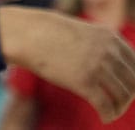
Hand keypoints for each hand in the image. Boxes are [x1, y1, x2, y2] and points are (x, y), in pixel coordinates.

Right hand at [0, 5, 134, 121]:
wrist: (27, 34)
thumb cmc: (48, 33)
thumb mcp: (81, 33)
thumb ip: (99, 45)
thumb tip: (106, 64)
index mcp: (110, 37)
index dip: (132, 80)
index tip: (127, 88)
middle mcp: (108, 52)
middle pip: (132, 81)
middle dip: (128, 95)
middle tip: (119, 102)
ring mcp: (97, 67)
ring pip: (122, 95)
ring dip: (119, 107)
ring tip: (111, 112)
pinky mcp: (84, 82)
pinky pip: (105, 104)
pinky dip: (109, 114)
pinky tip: (105, 118)